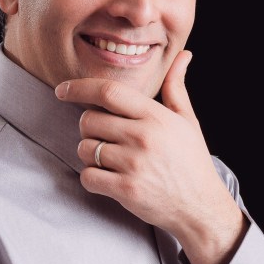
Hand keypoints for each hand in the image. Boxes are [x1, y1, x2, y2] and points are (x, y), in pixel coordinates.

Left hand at [55, 51, 247, 263]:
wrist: (201, 207)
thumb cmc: (192, 162)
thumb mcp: (188, 122)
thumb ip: (177, 88)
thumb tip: (184, 55)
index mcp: (156, 117)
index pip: (108, 92)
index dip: (79, 88)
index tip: (62, 90)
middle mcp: (143, 137)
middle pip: (89, 120)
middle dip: (88, 127)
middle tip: (105, 138)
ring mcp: (133, 165)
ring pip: (85, 149)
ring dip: (90, 154)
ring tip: (111, 160)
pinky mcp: (126, 190)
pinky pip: (88, 177)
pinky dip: (92, 178)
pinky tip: (109, 179)